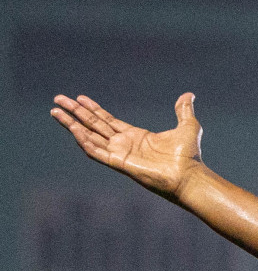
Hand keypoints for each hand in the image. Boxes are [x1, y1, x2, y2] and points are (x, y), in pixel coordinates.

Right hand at [50, 92, 204, 198]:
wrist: (189, 176)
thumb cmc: (189, 156)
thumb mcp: (188, 126)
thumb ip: (183, 110)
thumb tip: (188, 95)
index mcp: (136, 136)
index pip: (108, 120)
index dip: (93, 109)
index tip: (79, 98)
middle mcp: (124, 144)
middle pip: (93, 125)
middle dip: (75, 112)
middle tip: (57, 100)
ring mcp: (120, 154)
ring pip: (89, 136)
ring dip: (72, 125)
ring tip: (56, 111)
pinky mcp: (119, 163)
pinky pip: (96, 151)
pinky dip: (84, 140)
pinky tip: (73, 129)